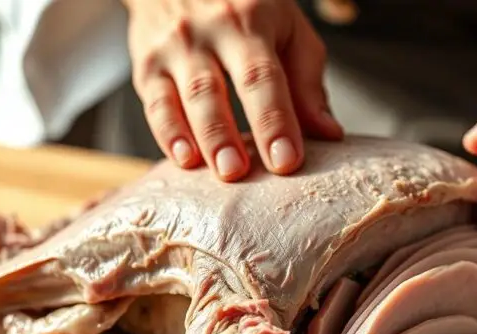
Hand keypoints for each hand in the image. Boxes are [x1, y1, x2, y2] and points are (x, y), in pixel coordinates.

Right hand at [123, 0, 342, 180]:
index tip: (286, 160)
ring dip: (202, 140)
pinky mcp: (147, 66)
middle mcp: (206, 32)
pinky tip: (184, 160)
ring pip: (183, 99)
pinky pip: (155, 105)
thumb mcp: (288, 30)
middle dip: (227, 135)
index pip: (262, 76)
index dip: (274, 120)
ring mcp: (173, 48)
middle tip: (241, 173)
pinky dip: (168, 135)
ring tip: (221, 172)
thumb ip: (307, 82)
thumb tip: (329, 134)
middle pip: (215, 89)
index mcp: (249, 21)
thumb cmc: (247, 11)